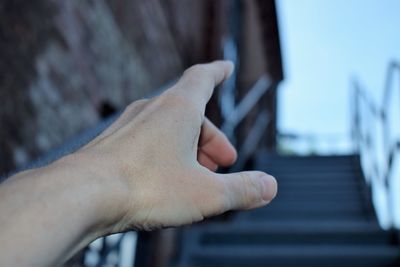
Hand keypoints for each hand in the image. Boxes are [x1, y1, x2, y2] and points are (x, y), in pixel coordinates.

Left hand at [72, 60, 276, 232]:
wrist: (81, 195)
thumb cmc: (144, 187)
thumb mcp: (206, 193)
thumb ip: (242, 189)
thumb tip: (269, 186)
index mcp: (179, 109)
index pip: (203, 77)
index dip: (218, 72)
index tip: (225, 67)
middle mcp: (152, 110)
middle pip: (190, 115)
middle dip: (211, 138)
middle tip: (224, 163)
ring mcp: (129, 127)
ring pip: (168, 131)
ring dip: (188, 149)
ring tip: (198, 177)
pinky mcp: (112, 145)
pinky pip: (147, 144)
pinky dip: (164, 157)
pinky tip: (164, 181)